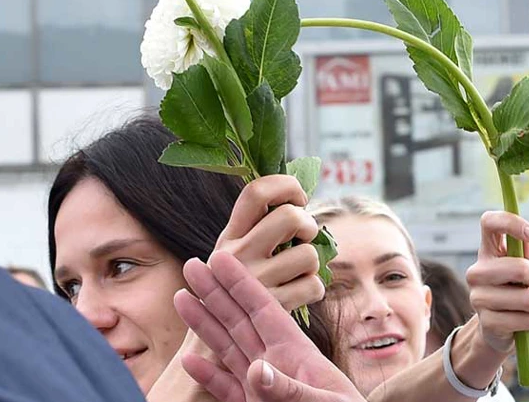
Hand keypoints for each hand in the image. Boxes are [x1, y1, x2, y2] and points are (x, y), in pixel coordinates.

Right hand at [174, 251, 362, 401]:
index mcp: (295, 352)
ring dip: (204, 325)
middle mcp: (275, 363)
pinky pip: (225, 389)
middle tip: (192, 264)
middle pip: (239, 320)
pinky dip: (207, 376)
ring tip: (182, 299)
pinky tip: (189, 362)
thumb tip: (257, 369)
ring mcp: (262, 386)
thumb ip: (289, 388)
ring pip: (227, 349)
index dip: (243, 282)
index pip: (263, 309)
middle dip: (216, 292)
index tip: (222, 256)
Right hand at [215, 175, 324, 310]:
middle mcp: (236, 255)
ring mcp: (253, 282)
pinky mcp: (269, 308)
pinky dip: (313, 289)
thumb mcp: (235, 254)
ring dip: (312, 263)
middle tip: (302, 239)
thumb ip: (259, 228)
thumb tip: (300, 199)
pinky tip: (297, 294)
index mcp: (229, 236)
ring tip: (297, 273)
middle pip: (291, 217)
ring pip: (309, 254)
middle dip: (308, 225)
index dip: (287, 186)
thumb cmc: (235, 289)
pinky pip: (313, 285)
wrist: (215, 342)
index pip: (257, 191)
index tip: (298, 199)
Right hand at [464, 211, 528, 353]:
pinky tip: (524, 321)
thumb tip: (528, 238)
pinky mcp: (487, 323)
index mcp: (487, 252)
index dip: (512, 223)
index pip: (489, 222)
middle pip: (520, 268)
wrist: (497, 328)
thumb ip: (525, 252)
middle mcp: (477, 272)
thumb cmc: (515, 290)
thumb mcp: (522, 268)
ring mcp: (478, 298)